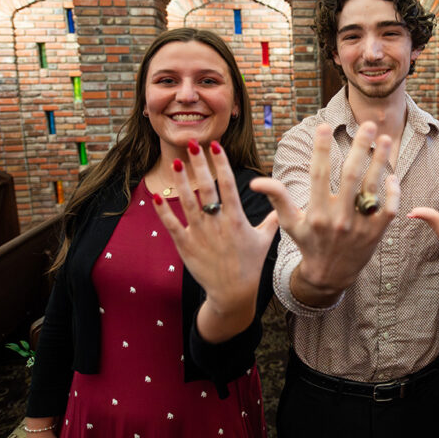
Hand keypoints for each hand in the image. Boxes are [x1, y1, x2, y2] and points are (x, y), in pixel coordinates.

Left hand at [152, 140, 278, 340]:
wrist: (232, 294)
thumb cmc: (250, 266)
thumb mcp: (264, 241)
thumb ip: (271, 221)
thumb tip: (281, 208)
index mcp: (237, 219)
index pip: (228, 185)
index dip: (221, 164)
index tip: (216, 146)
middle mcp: (218, 224)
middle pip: (206, 188)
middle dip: (199, 165)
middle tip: (192, 143)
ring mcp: (200, 235)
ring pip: (187, 202)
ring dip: (181, 181)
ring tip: (177, 162)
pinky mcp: (186, 246)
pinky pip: (171, 225)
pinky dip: (163, 211)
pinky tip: (156, 196)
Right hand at [251, 122, 399, 303]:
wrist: (330, 275)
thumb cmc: (308, 242)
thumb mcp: (290, 222)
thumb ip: (277, 198)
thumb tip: (256, 182)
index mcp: (316, 213)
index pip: (318, 174)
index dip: (321, 149)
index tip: (324, 126)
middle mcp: (338, 218)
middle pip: (350, 176)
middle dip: (360, 148)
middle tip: (369, 124)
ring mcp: (359, 226)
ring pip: (372, 188)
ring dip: (381, 162)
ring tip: (387, 139)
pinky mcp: (375, 233)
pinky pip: (388, 209)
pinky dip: (392, 192)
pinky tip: (391, 176)